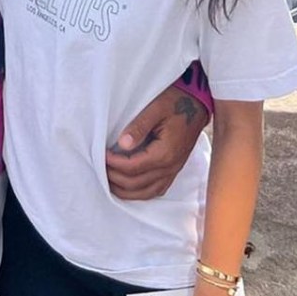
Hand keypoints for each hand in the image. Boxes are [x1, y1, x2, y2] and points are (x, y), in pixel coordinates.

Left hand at [106, 85, 208, 199]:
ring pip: (146, 193)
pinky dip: (139, 192)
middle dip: (115, 178)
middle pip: (136, 184)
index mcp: (165, 153)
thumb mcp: (155, 108)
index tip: (102, 154)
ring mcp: (173, 171)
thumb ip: (139, 127)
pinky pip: (155, 190)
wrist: (196, 105)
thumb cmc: (176, 102)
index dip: (114, 163)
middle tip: (100, 167)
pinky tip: (127, 186)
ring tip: (108, 180)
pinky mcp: (174, 170)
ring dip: (124, 190)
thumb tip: (122, 144)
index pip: (132, 167)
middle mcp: (170, 167)